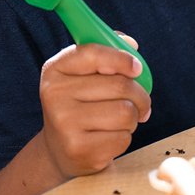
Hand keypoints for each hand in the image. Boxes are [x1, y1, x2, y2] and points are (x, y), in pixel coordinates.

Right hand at [37, 36, 150, 178]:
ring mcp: (64, 124)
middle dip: (140, 95)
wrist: (61, 149)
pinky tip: (109, 138)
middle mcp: (55, 95)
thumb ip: (109, 53)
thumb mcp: (86, 75)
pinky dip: (124, 137)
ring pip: (126, 112)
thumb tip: (131, 44)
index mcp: (55, 69)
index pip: (93, 53)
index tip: (137, 68)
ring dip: (133, 117)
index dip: (122, 59)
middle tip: (140, 102)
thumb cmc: (83, 104)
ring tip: (120, 121)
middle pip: (120, 85)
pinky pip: (122, 137)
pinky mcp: (78, 149)